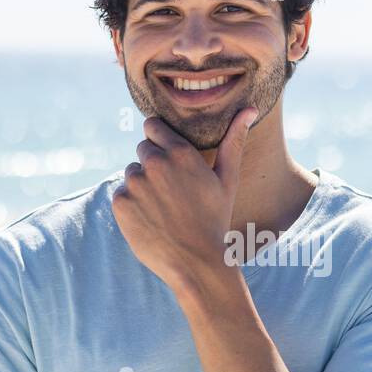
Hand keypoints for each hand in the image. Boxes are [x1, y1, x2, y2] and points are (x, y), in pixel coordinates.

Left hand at [112, 105, 258, 293]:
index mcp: (179, 152)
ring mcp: (135, 183)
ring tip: (164, 209)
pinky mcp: (121, 203)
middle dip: (153, 164)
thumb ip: (234, 140)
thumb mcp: (228, 179)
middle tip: (172, 192)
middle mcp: (154, 162)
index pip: (152, 125)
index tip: (168, 157)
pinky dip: (132, 205)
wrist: (196, 262)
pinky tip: (151, 220)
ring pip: (131, 173)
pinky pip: (121, 194)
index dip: (159, 139)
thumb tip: (250, 109)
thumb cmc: (216, 219)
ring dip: (142, 185)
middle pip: (142, 149)